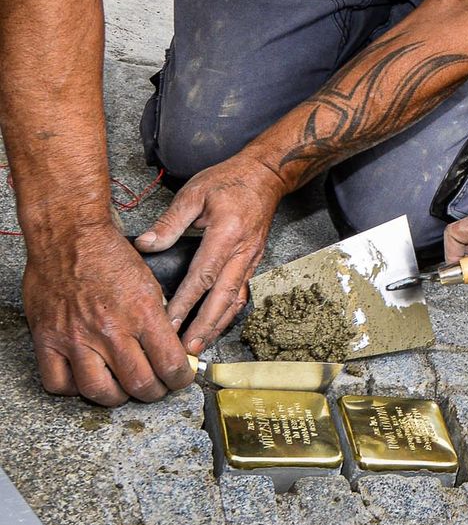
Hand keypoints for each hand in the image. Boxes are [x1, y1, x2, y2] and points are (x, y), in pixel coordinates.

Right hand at [23, 221, 193, 404]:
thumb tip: (170, 346)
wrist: (69, 236)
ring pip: (100, 391)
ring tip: (123, 389)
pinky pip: (58, 383)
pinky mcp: (47, 340)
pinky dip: (74, 389)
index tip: (180, 379)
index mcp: (143, 313)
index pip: (170, 364)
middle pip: (139, 384)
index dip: (180, 379)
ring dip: (117, 397)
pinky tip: (85, 380)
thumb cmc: (110, 254)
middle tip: (156, 388)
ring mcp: (76, 338)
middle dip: (154, 392)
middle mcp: (110, 330)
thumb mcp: (150, 282)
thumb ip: (158, 318)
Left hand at [134, 154, 284, 353]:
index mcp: (226, 234)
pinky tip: (215, 326)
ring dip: (217, 325)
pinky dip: (228, 313)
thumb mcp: (194, 192)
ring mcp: (251, 259)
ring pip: (236, 300)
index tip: (168, 323)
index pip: (202, 276)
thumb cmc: (229, 181)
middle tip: (186, 349)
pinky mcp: (254, 262)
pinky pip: (241, 293)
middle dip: (204, 326)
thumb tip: (145, 245)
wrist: (266, 175)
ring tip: (199, 344)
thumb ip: (170, 221)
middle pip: (223, 297)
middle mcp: (242, 252)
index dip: (185, 303)